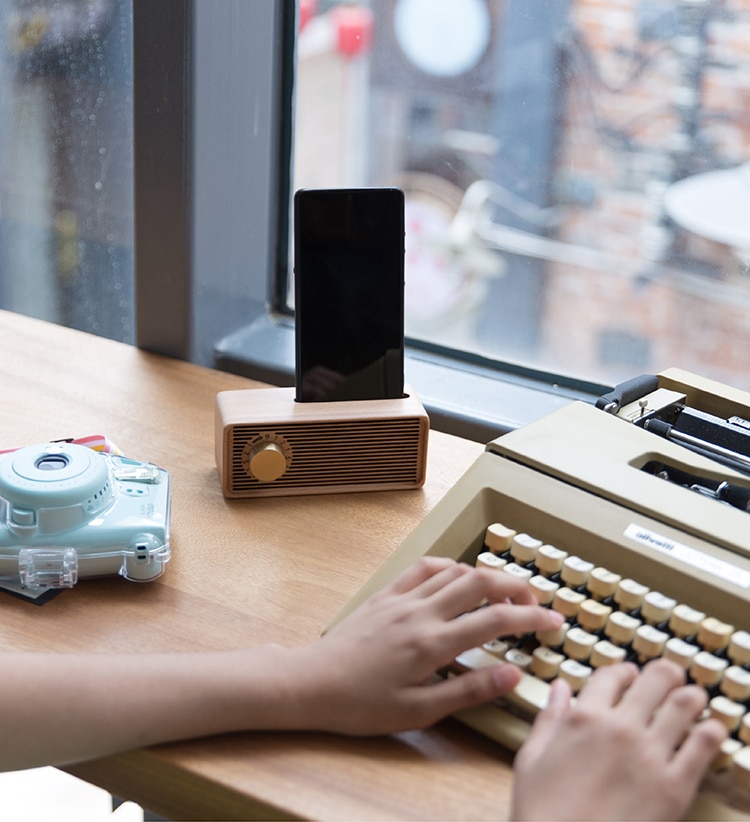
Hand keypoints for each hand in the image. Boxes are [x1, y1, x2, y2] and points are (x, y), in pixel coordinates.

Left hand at [292, 556, 563, 734]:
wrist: (312, 683)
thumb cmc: (361, 704)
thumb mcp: (418, 712)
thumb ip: (468, 691)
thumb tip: (511, 674)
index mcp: (432, 644)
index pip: (495, 621)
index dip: (531, 618)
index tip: (555, 622)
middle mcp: (420, 612)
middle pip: (481, 582)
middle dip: (516, 587)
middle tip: (534, 604)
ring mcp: (402, 598)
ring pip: (455, 570)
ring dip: (486, 576)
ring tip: (502, 594)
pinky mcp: (386, 594)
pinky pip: (424, 567)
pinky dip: (450, 567)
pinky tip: (458, 577)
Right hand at [511, 658, 727, 820]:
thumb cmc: (543, 814)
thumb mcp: (531, 759)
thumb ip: (549, 718)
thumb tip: (560, 688)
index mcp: (584, 718)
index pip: (613, 674)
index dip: (624, 670)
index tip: (630, 674)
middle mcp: (621, 728)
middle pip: (657, 679)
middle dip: (665, 674)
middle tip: (669, 680)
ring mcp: (650, 756)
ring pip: (686, 704)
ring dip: (691, 697)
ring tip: (692, 700)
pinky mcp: (675, 787)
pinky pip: (703, 746)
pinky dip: (711, 732)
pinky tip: (709, 731)